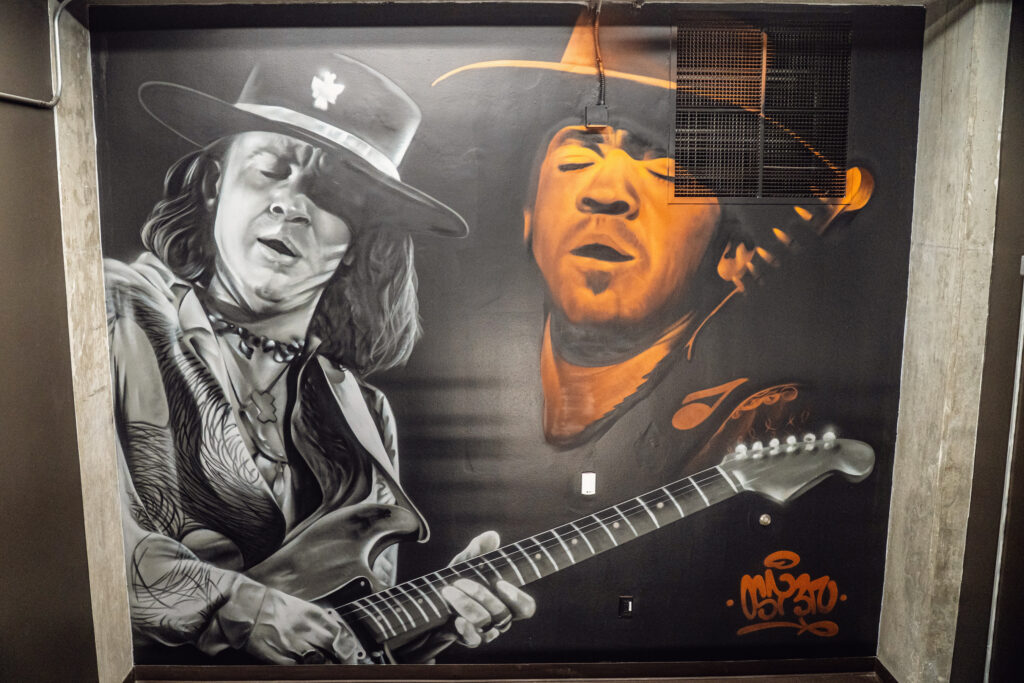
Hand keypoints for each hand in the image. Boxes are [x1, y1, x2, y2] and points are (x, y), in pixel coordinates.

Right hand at [245, 588, 362, 663]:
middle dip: (345, 661)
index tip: (352, 656)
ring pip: (320, 662)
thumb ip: (320, 622)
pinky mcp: (281, 658)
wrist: (249, 608)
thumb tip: (335, 637)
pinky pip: (300, 669)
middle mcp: (307, 629)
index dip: (350, 649)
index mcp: (314, 615)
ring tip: (329, 671)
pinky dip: (308, 672)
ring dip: (327, 668)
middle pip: (335, 649)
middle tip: (347, 668)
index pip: (342, 634)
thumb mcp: (302, 608)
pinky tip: (310, 673)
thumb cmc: (274, 607)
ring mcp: (295, 644)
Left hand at [441, 531, 535, 647]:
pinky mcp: (469, 639)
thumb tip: (493, 536)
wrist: (432, 604)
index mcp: (505, 601)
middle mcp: (499, 619)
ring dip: (466, 604)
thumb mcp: (464, 564)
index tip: (500, 583)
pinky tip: (457, 619)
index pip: (526, 608)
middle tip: (460, 580)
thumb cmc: (455, 582)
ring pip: (485, 622)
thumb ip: (478, 550)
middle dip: (481, 594)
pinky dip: (466, 629)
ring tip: (448, 590)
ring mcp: (485, 631)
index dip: (517, 598)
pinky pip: (474, 640)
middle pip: (502, 613)